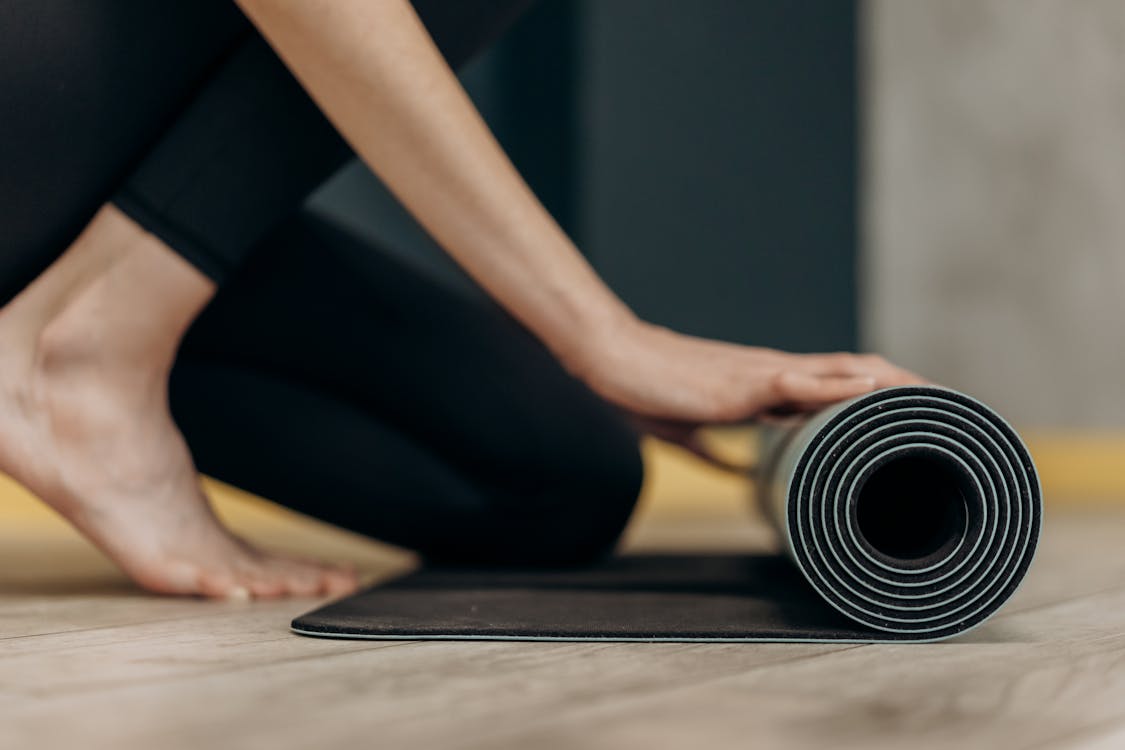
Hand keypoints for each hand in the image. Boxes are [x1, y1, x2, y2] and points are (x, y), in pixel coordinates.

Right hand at [570, 317, 926, 467]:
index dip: (876, 394)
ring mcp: (764, 374)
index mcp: (765, 385)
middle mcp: (775, 373)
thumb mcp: (688, 430)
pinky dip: (843, 389)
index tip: (912, 411)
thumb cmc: (645, 389)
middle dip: (905, 387)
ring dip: (892, 384)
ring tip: (936, 398)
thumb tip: (740, 474)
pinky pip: (804, 384)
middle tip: (950, 406)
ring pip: (844, 372)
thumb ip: (717, 451)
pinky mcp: (747, 384)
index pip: (834, 384)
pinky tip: (876, 392)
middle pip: (857, 372)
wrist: (613, 361)